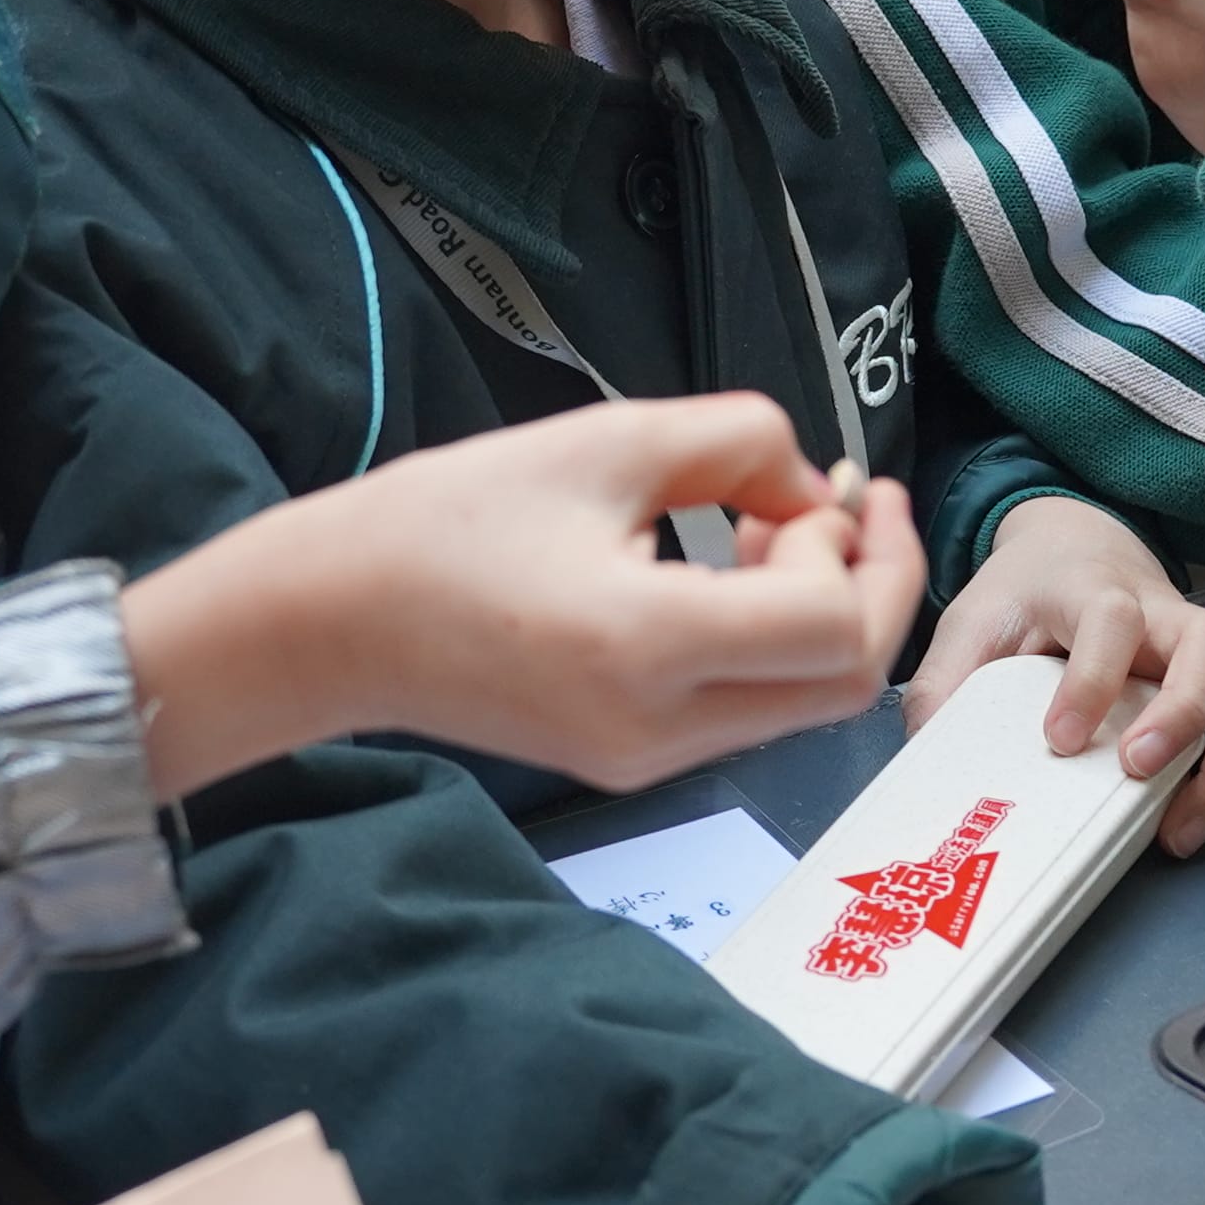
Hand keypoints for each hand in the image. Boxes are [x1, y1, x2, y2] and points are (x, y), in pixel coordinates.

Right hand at [119, 394, 926, 801]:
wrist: (332, 620)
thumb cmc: (447, 518)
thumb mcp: (603, 441)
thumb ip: (737, 443)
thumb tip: (818, 485)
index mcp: (647, 646)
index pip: (833, 628)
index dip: (852, 549)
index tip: (807, 485)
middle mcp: (659, 727)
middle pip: (842, 685)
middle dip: (872, 588)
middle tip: (850, 503)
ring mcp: (646, 761)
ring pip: (801, 704)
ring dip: (819, 612)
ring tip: (776, 524)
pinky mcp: (628, 763)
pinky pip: (743, 709)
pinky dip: (766, 641)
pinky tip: (732, 571)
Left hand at [909, 499, 1204, 851]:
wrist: (1075, 551)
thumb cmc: (1025, 595)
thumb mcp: (971, 622)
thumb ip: (945, 684)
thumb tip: (932, 759)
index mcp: (1095, 589)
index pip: (1111, 619)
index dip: (1092, 679)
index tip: (1060, 740)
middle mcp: (1166, 617)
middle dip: (1185, 715)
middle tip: (1138, 772)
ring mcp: (1204, 657)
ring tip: (1177, 831)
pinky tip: (1198, 816)